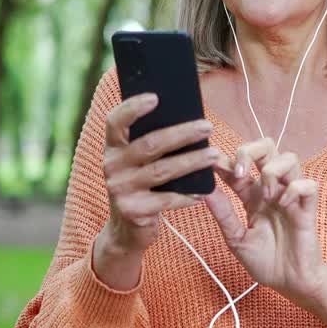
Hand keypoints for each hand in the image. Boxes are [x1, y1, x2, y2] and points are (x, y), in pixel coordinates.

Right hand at [93, 94, 217, 288]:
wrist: (126, 230)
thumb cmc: (140, 185)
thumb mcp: (136, 163)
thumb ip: (149, 142)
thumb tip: (185, 117)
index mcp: (112, 148)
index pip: (115, 122)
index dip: (132, 108)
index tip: (156, 97)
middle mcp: (112, 166)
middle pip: (150, 145)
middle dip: (182, 134)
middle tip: (207, 127)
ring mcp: (120, 189)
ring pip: (162, 171)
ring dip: (191, 161)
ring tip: (214, 155)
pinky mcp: (133, 211)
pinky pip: (166, 200)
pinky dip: (187, 195)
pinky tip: (204, 191)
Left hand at [204, 138, 326, 307]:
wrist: (289, 283)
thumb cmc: (265, 262)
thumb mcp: (236, 239)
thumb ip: (223, 215)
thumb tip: (203, 192)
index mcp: (252, 195)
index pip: (239, 165)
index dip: (225, 160)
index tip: (211, 163)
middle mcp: (271, 190)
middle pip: (267, 147)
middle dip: (251, 150)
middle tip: (240, 173)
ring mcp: (291, 197)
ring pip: (290, 158)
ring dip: (273, 170)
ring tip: (265, 193)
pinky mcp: (308, 209)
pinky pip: (308, 184)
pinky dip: (294, 189)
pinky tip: (283, 204)